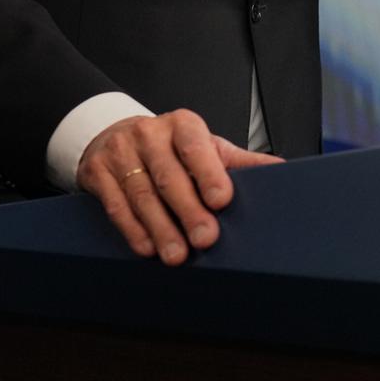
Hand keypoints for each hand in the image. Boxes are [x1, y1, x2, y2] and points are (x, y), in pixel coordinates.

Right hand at [77, 109, 282, 265]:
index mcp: (182, 124)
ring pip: (142, 194)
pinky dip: (133, 230)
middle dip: (188, 209)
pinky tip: (147, 248)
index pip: (195, 146)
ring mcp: (120, 152)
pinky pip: (116, 205)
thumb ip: (239, 163)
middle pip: (169, 175)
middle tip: (206, 239)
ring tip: (177, 255)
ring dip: (161, 228)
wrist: (114, 136)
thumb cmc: (171, 149)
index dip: (208, 172)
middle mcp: (149, 134)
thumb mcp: (205, 147)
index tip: (222, 200)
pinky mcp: (97, 172)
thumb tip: (282, 173)